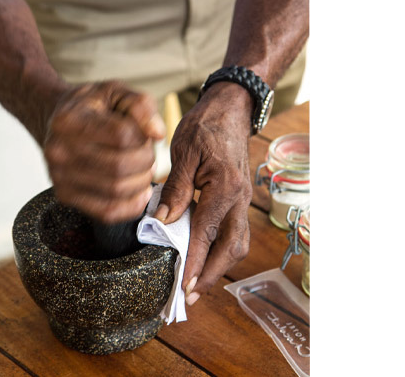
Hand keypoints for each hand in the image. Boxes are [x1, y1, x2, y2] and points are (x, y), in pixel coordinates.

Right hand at [44, 81, 164, 222]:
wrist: (57, 121)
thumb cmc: (91, 106)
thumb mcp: (116, 92)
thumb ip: (140, 106)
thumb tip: (158, 134)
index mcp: (69, 120)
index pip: (121, 135)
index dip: (143, 136)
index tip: (144, 134)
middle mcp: (58, 150)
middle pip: (119, 165)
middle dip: (145, 161)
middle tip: (148, 155)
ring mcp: (58, 176)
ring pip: (116, 190)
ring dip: (141, 182)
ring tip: (143, 170)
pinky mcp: (64, 196)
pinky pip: (106, 212)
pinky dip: (131, 206)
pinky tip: (139, 192)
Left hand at [154, 82, 252, 304]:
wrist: (231, 108)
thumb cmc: (206, 125)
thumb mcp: (184, 152)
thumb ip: (175, 189)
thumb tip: (162, 221)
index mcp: (224, 187)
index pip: (205, 234)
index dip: (193, 262)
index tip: (181, 285)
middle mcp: (239, 199)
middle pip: (229, 248)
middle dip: (209, 275)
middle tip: (187, 295)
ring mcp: (243, 200)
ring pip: (237, 244)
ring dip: (218, 267)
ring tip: (195, 283)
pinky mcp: (240, 199)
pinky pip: (235, 232)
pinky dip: (220, 251)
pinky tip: (204, 257)